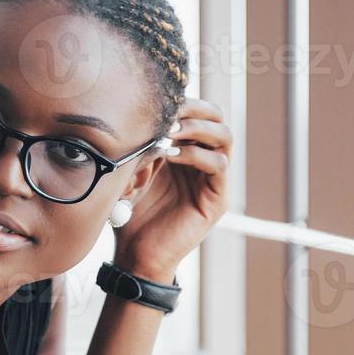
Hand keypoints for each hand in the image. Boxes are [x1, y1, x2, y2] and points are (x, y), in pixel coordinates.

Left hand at [113, 98, 232, 280]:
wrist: (135, 254)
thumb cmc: (129, 213)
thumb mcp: (131, 170)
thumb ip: (142, 144)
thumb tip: (144, 115)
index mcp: (185, 148)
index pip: (196, 111)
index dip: (181, 101)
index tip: (158, 100)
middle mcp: (203, 159)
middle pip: (216, 116)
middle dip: (194, 108)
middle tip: (169, 112)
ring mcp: (212, 178)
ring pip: (224, 135)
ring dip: (198, 128)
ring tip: (171, 132)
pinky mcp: (217, 198)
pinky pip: (220, 164)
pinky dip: (198, 154)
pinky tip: (174, 156)